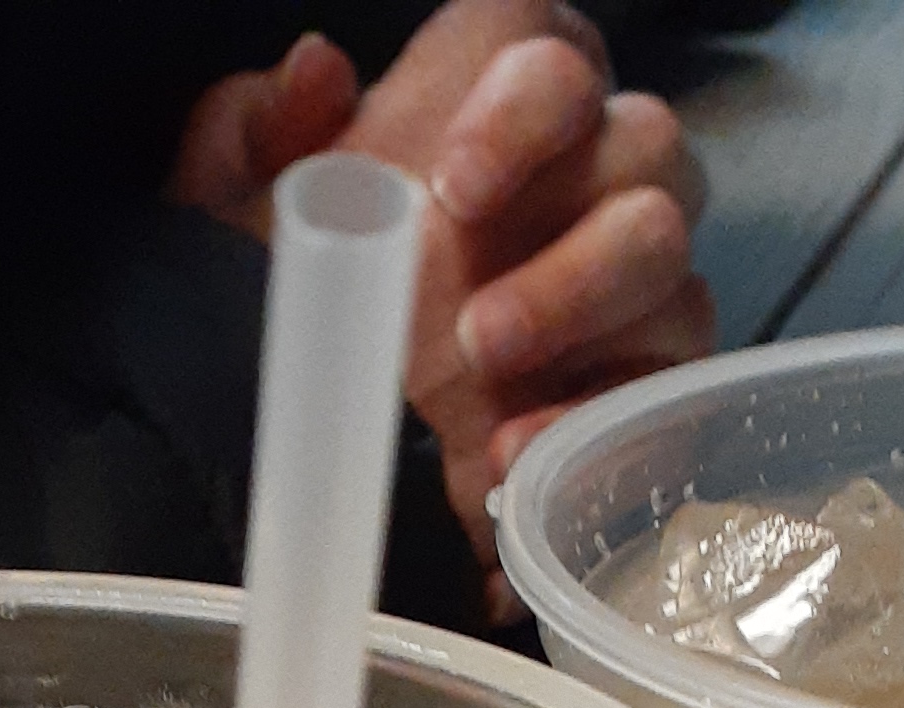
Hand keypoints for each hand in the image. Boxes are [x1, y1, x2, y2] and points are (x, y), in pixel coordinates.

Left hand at [172, 6, 716, 618]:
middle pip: (649, 145)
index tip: (453, 187)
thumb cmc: (302, 304)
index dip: (521, 106)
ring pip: (667, 254)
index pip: (552, 51)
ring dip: (582, 315)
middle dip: (567, 232)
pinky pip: (663, 384)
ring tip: (486, 382)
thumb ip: (254, 134)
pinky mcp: (641, 379)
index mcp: (498, 104)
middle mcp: (586, 174)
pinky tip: (510, 460)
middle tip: (471, 328)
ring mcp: (630, 279)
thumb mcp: (236, 222)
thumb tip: (314, 76)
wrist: (317, 442)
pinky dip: (592, 424)